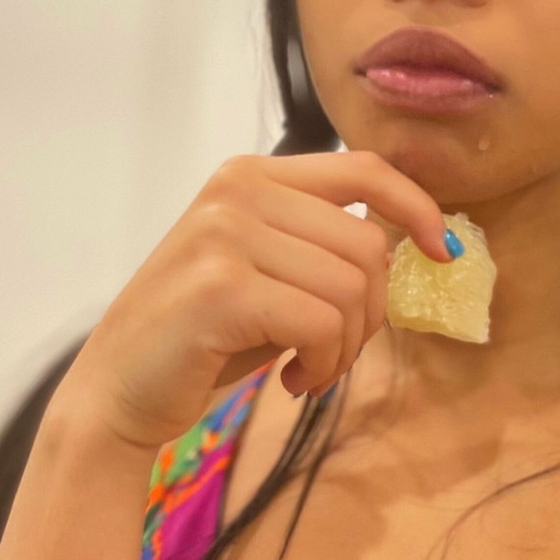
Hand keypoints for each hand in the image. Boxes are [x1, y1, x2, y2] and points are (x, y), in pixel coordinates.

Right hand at [53, 150, 454, 452]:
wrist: (116, 390)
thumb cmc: (202, 338)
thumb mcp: (266, 272)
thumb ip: (320, 245)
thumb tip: (405, 242)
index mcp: (251, 176)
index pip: (363, 169)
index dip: (416, 206)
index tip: (443, 250)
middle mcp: (238, 191)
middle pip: (367, 246)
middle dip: (370, 314)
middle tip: (333, 353)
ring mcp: (225, 234)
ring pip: (351, 288)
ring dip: (345, 347)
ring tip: (310, 369)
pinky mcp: (220, 288)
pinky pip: (322, 325)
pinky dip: (324, 365)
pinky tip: (293, 382)